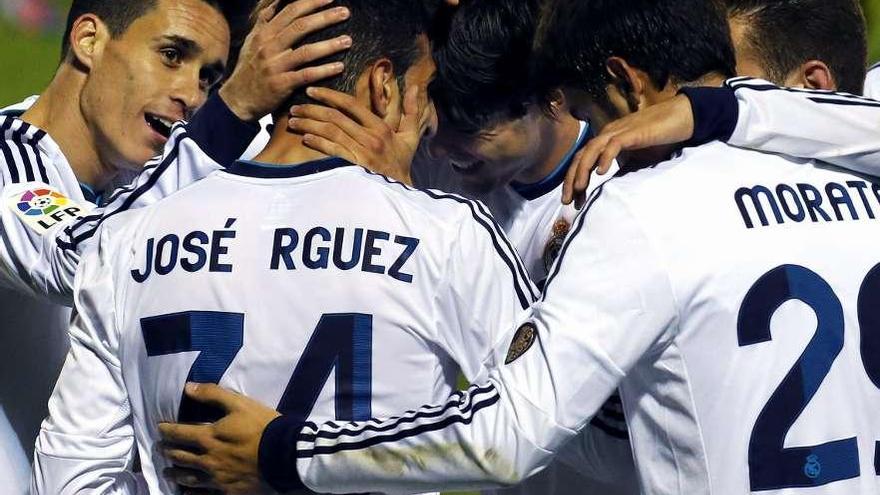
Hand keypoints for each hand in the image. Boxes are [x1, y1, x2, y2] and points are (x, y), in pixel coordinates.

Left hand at [158, 383, 280, 494]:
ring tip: (168, 472)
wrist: (284, 454)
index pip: (179, 433)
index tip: (159, 428)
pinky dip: (192, 492)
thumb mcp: (240, 404)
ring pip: (188, 478)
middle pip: (180, 456)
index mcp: (209, 437)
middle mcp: (207, 460)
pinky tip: (187, 492)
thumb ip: (213, 394)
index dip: (166, 430)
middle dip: (168, 451)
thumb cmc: (263, 426)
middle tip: (160, 448)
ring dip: (175, 473)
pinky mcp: (228, 491)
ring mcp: (217, 479)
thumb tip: (188, 387)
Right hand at [219, 0, 352, 120]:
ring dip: (329, 45)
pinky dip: (324, 70)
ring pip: (306, 51)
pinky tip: (339, 66)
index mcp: (264, 34)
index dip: (311, 2)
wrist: (237, 100)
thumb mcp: (251, 41)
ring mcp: (275, 66)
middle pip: (300, 26)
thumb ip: (264, 21)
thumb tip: (274, 2)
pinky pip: (306, 75)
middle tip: (346, 12)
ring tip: (348, 40)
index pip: (290, 11)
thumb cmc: (248, 69)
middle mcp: (269, 46)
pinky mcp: (281, 85)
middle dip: (325, 17)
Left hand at [288, 84, 431, 184]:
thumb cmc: (402, 165)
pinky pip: (333, 151)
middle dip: (311, 109)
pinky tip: (305, 138)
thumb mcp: (411, 137)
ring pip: (330, 132)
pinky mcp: (355, 168)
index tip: (312, 91)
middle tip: (294, 107)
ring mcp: (362, 153)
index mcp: (380, 128)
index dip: (329, 95)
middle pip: (335, 117)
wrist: (401, 194)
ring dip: (309, 125)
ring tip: (293, 121)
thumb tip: (414, 86)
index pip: (351, 105)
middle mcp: (370, 138)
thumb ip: (411, 112)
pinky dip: (318, 143)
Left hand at [562, 94, 694, 207]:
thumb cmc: (660, 139)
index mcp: (606, 142)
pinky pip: (614, 144)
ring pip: (591, 150)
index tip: (573, 202)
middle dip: (571, 179)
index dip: (574, 181)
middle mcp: (607, 135)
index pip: (582, 161)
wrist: (682, 118)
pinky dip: (605, 157)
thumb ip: (623, 171)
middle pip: (580, 157)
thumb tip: (611, 189)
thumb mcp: (638, 161)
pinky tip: (601, 173)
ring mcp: (619, 132)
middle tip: (567, 201)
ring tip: (579, 188)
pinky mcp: (632, 132)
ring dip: (583, 170)